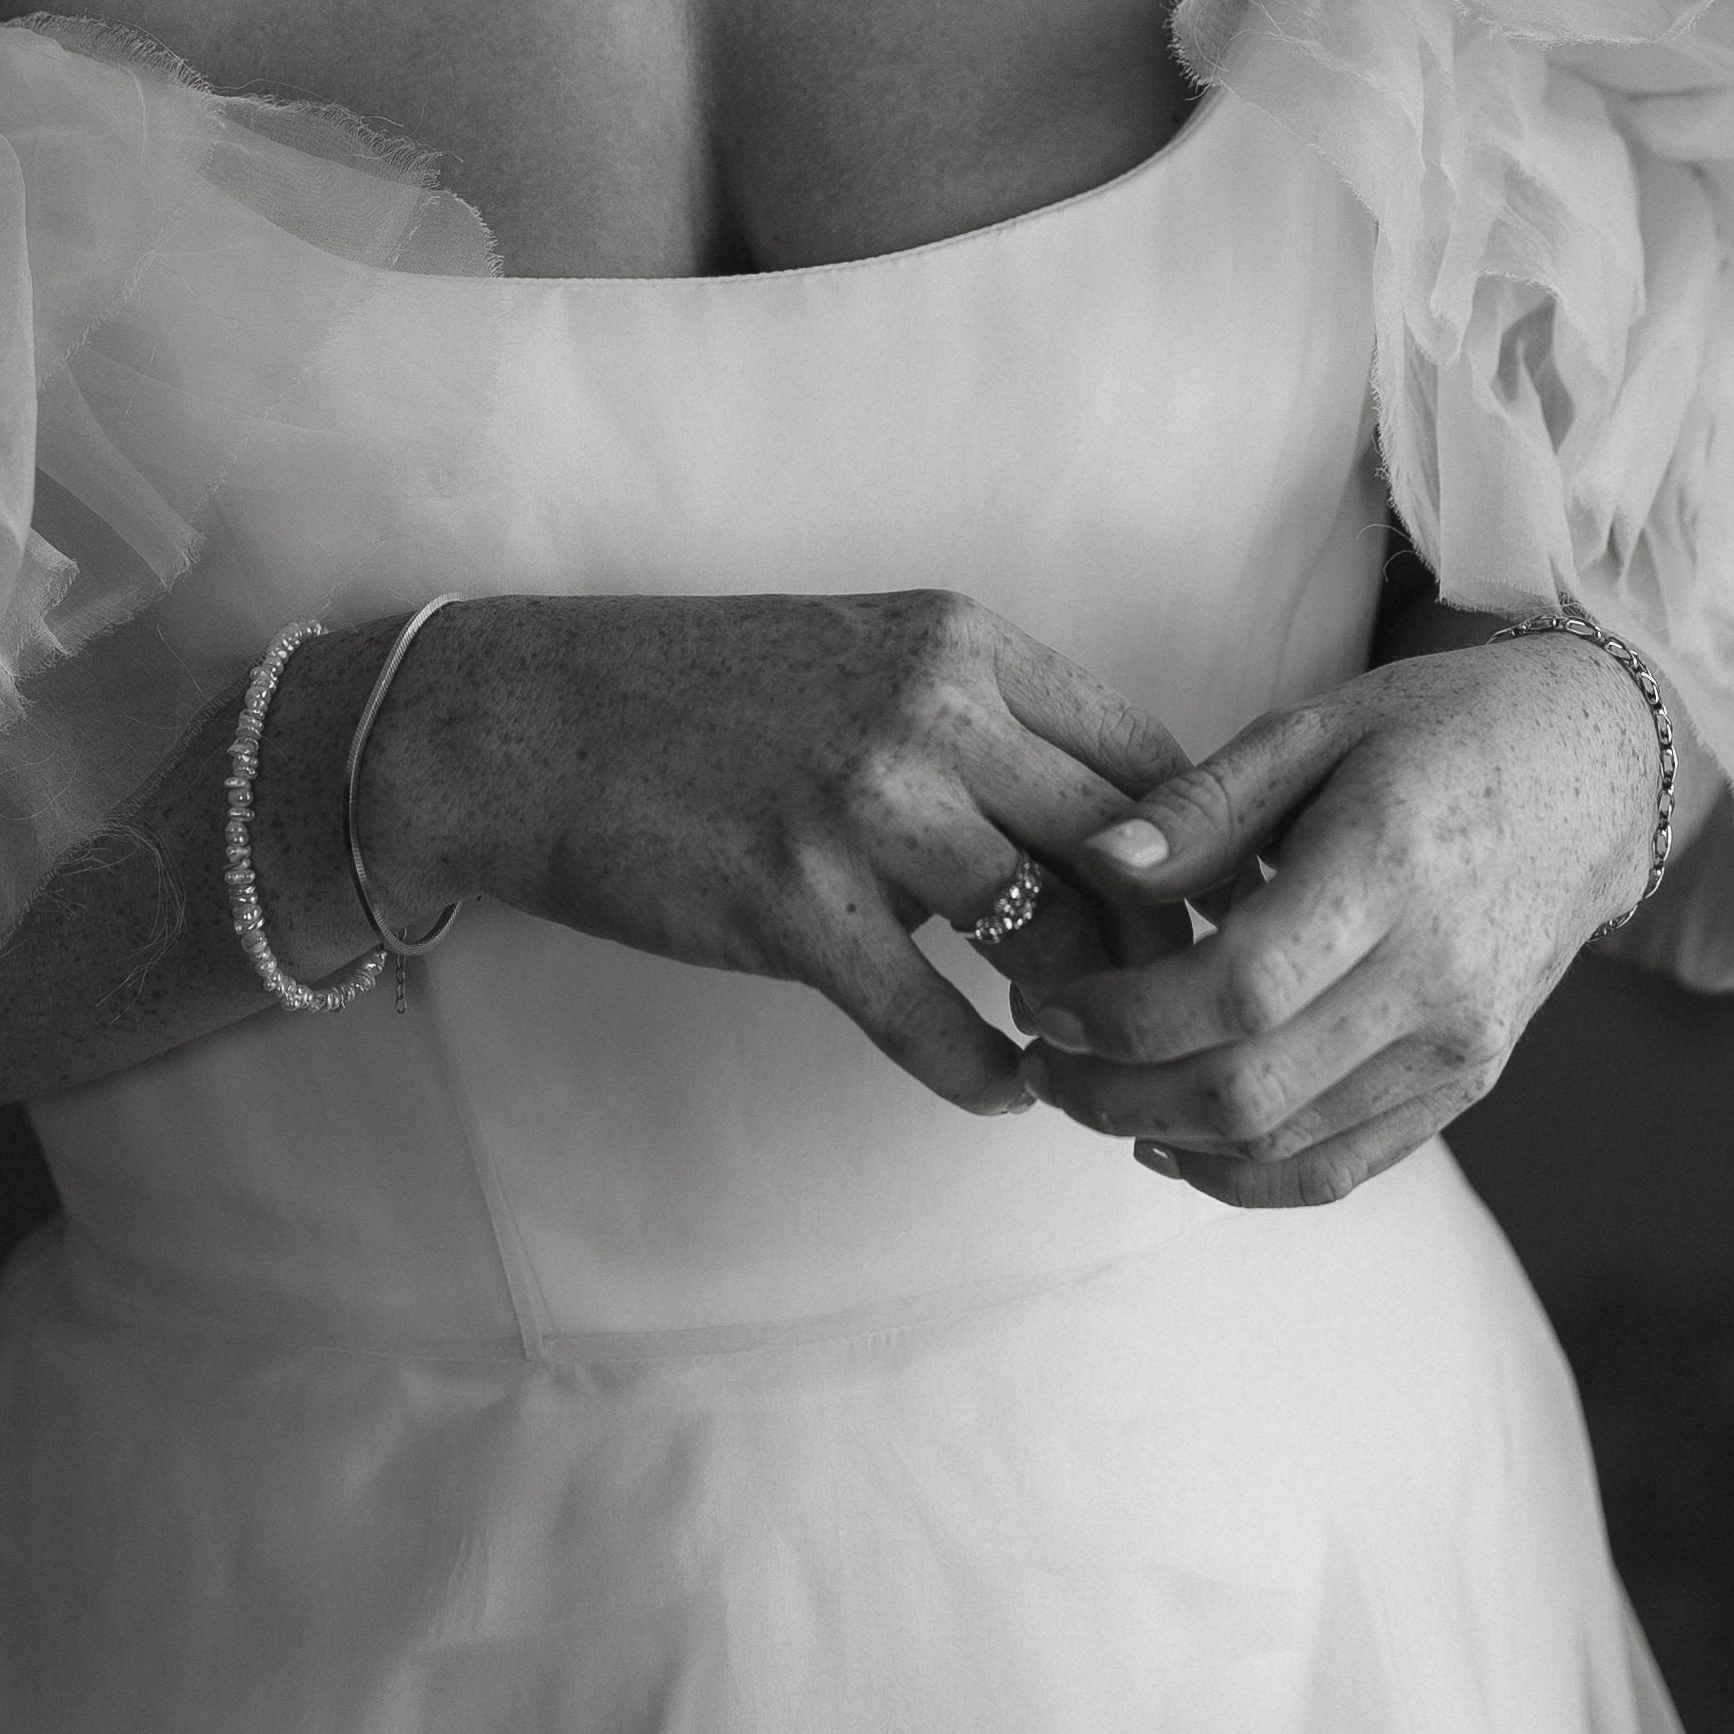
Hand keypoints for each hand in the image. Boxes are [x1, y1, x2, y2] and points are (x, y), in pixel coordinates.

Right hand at [352, 589, 1188, 1116]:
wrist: (523, 722)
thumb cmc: (695, 695)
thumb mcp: (860, 655)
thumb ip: (977, 717)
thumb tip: (1103, 824)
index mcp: (959, 642)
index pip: (1145, 755)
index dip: (1200, 852)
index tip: (1210, 919)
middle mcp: (930, 711)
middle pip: (1121, 853)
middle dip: (1163, 949)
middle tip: (1173, 1014)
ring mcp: (863, 807)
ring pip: (1049, 937)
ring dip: (1083, 1017)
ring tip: (1088, 1057)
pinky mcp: (794, 904)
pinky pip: (935, 1019)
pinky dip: (985, 1073)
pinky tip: (999, 1091)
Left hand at [1004, 627, 1663, 1205]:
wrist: (1593, 772)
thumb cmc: (1444, 729)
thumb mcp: (1320, 724)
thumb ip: (1205, 804)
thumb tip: (1097, 862)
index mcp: (1391, 865)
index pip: (1237, 990)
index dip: (1124, 1018)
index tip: (1049, 1003)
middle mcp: (1436, 975)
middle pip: (1250, 1088)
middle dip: (1118, 1095)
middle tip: (1044, 1061)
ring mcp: (1460, 1042)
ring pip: (1288, 1146)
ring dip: (1165, 1140)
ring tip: (1088, 1095)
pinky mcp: (1469, 1080)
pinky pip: (1344, 1167)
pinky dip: (1246, 1176)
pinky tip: (1172, 1143)